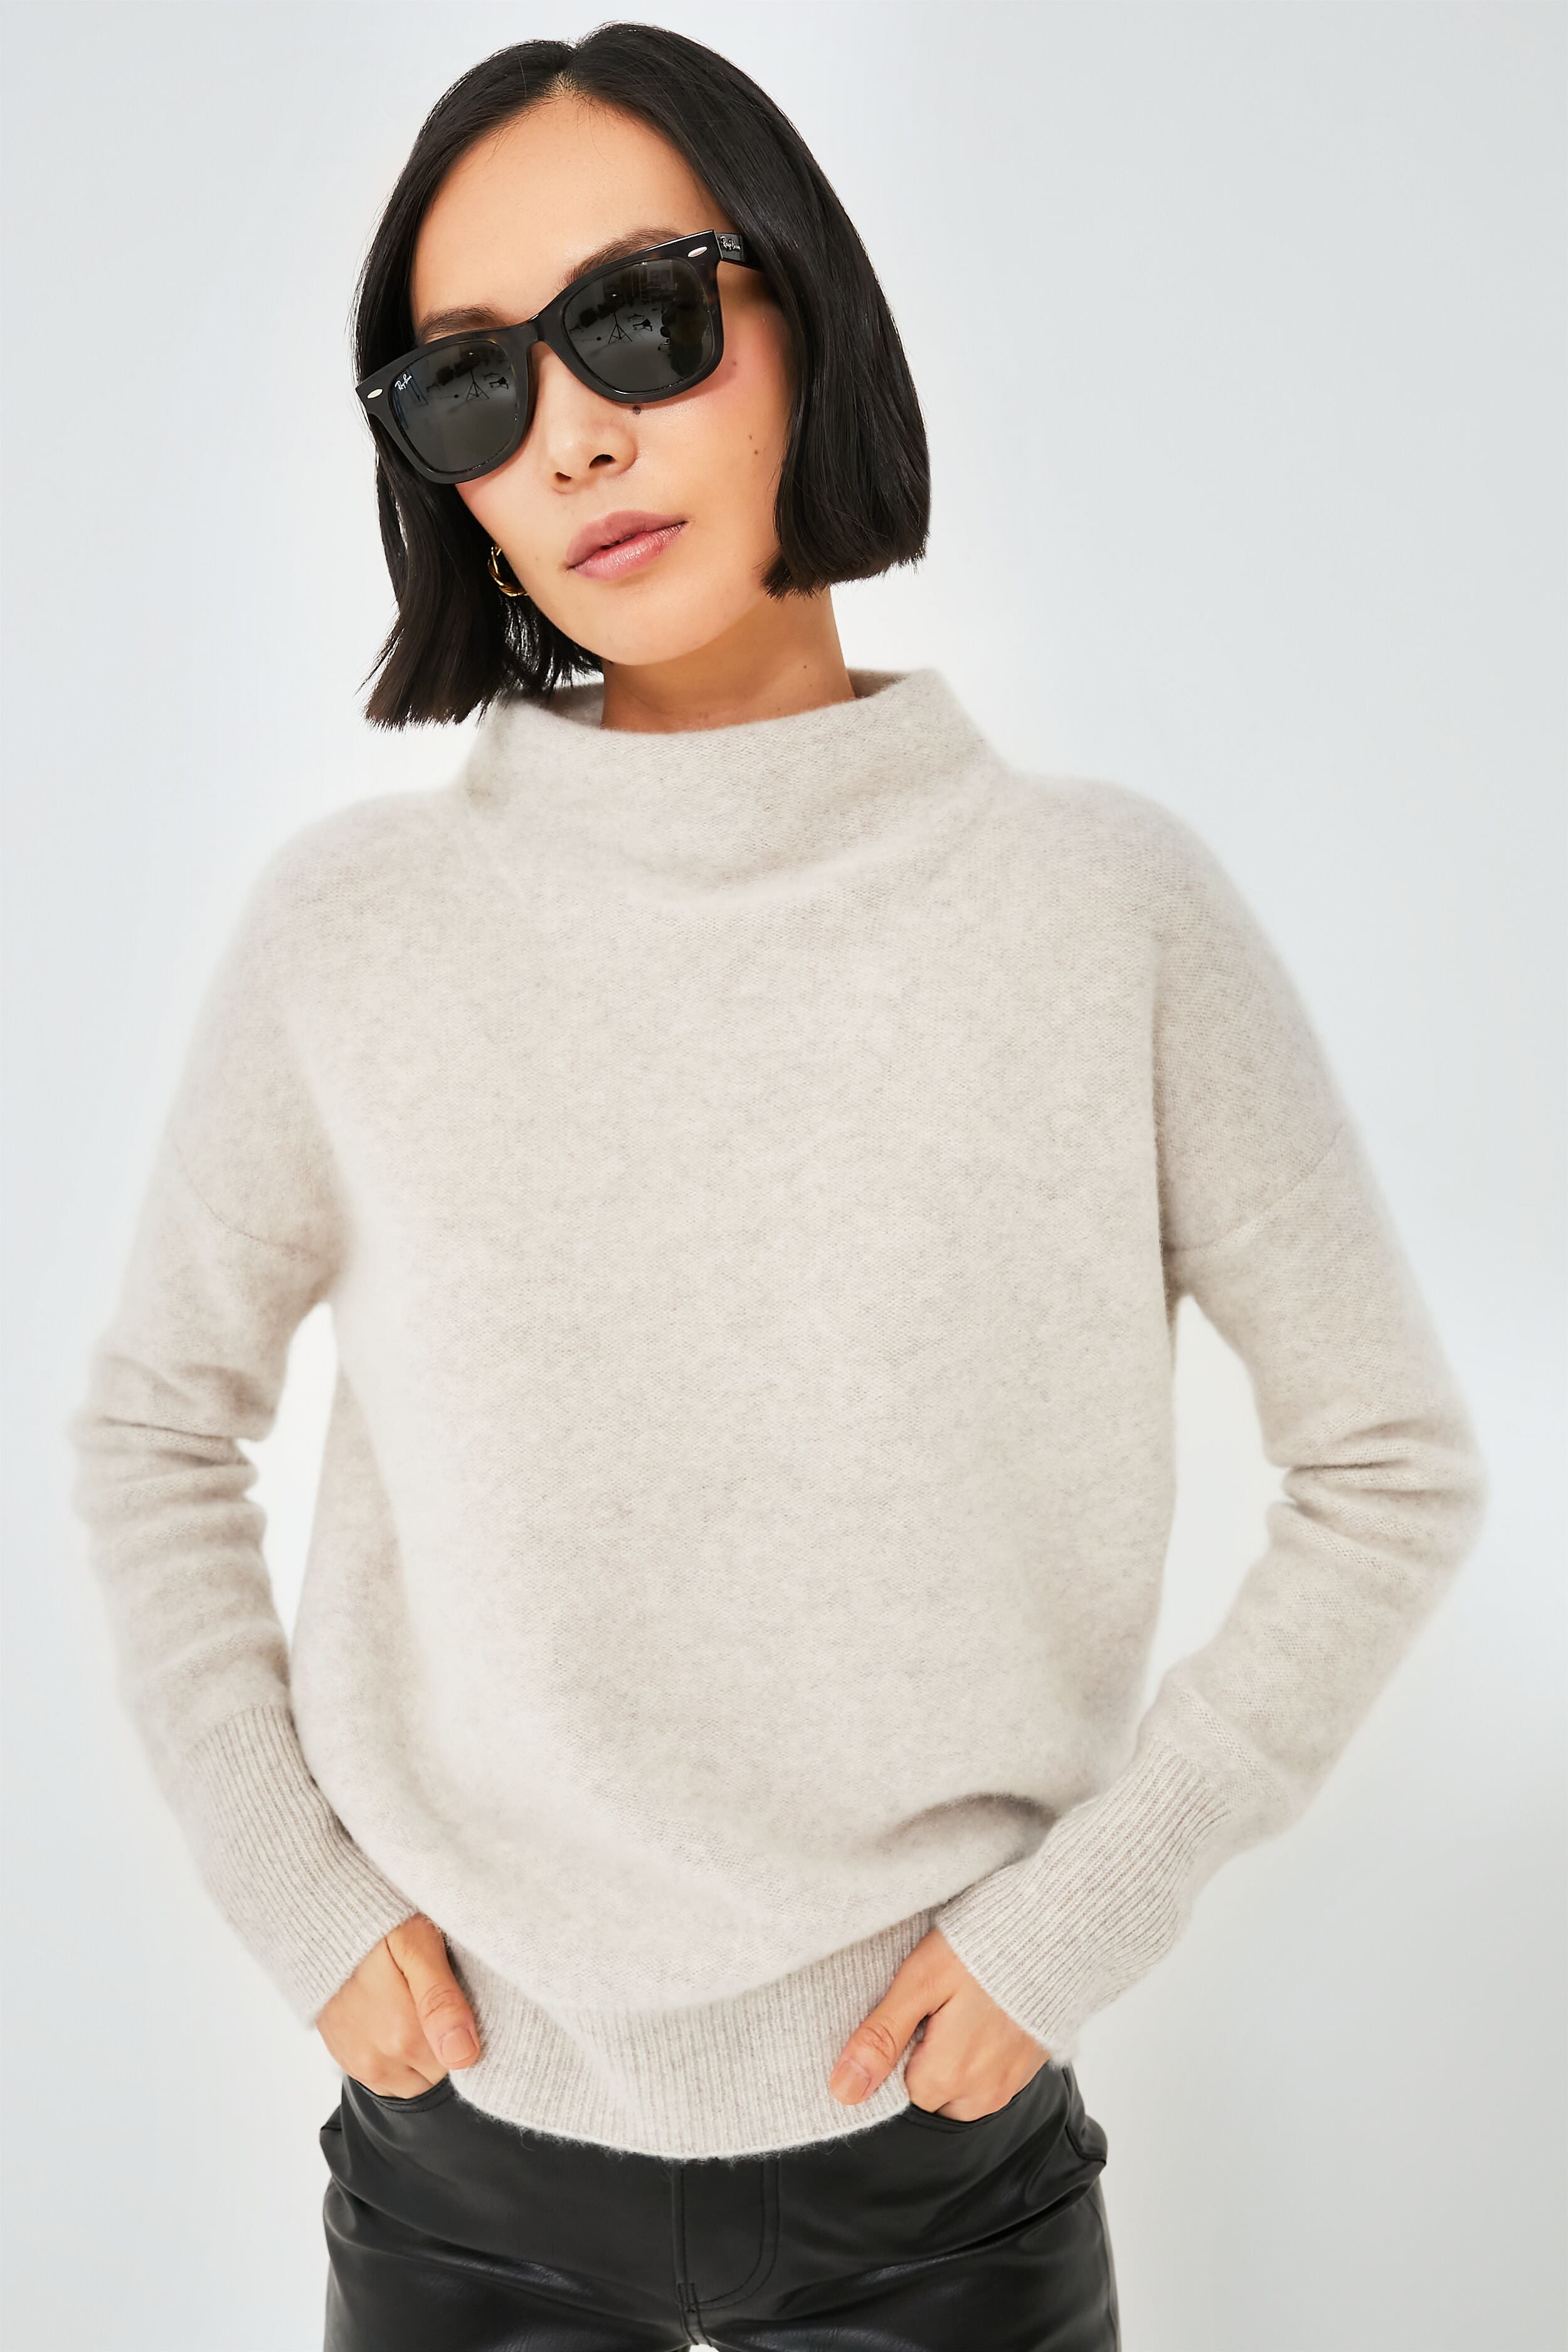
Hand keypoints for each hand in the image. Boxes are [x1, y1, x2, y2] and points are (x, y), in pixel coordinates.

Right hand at [315, 1913, 480, 2096]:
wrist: (324, 1925)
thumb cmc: (377, 1926)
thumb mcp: (419, 1945)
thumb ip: (442, 2000)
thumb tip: (464, 2055)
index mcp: (403, 2036)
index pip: (460, 2061)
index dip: (463, 2028)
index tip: (452, 1996)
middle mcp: (378, 2061)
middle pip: (435, 2072)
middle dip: (441, 2041)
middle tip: (428, 1994)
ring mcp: (358, 2065)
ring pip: (412, 2080)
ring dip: (417, 2052)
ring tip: (408, 2003)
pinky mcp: (346, 2062)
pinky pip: (386, 2078)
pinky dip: (394, 2055)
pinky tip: (391, 2015)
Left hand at [827, 1927, 1049, 2118]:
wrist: (1053, 1930)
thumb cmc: (983, 1948)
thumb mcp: (920, 1981)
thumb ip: (881, 2037)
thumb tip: (843, 2090)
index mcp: (947, 2077)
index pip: (895, 2088)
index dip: (897, 2046)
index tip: (911, 2010)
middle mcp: (981, 2095)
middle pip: (928, 2092)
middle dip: (923, 2055)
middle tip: (937, 2003)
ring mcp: (1008, 2087)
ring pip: (957, 2089)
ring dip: (952, 2057)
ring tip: (960, 2005)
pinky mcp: (1026, 2073)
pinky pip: (987, 2078)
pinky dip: (979, 2052)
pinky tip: (982, 2012)